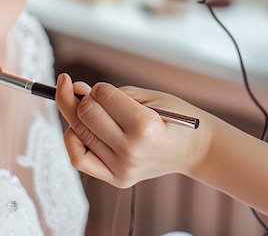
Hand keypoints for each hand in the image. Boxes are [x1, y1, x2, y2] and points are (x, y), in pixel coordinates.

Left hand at [56, 74, 209, 187]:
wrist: (195, 150)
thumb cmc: (172, 118)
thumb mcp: (146, 96)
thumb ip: (109, 94)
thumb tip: (74, 91)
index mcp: (143, 126)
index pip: (100, 95)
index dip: (100, 88)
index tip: (107, 90)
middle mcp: (131, 150)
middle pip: (84, 114)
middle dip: (83, 98)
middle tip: (91, 95)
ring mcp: (123, 168)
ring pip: (78, 133)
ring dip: (77, 115)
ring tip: (88, 109)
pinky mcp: (117, 179)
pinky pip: (80, 159)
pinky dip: (72, 140)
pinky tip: (78, 127)